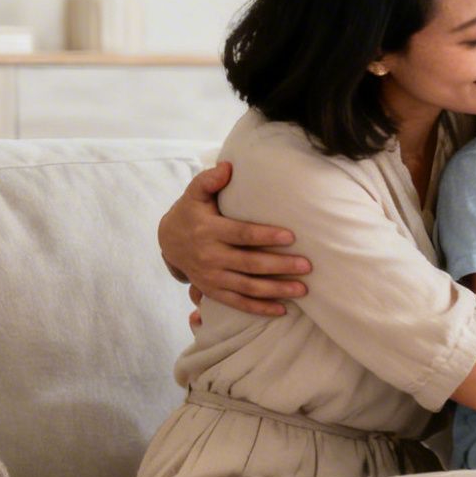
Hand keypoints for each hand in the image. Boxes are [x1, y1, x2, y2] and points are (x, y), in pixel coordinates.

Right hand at [160, 162, 311, 317]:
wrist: (168, 242)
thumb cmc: (191, 213)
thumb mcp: (195, 194)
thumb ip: (209, 180)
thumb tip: (228, 166)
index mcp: (209, 231)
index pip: (242, 234)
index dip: (266, 236)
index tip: (292, 236)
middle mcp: (210, 256)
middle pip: (250, 263)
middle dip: (280, 266)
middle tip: (307, 265)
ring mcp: (212, 277)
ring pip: (248, 287)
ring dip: (276, 290)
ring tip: (303, 289)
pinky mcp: (213, 291)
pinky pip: (238, 303)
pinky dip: (259, 309)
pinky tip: (282, 309)